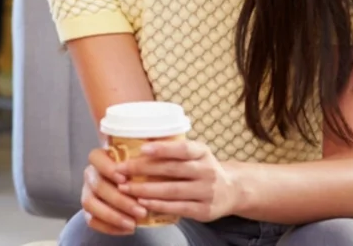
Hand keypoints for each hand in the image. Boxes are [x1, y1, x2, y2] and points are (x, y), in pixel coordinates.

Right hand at [81, 148, 148, 235]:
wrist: (131, 184)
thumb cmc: (138, 168)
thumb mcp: (142, 155)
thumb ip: (148, 149)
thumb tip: (160, 142)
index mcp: (100, 157)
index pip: (96, 158)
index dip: (108, 168)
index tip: (124, 179)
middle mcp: (91, 173)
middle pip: (97, 185)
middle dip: (119, 200)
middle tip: (141, 211)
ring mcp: (87, 191)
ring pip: (90, 203)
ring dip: (112, 215)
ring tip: (133, 224)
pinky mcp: (89, 209)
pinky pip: (91, 220)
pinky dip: (108, 227)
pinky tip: (127, 229)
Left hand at [117, 140, 238, 222]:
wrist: (231, 191)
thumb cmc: (202, 169)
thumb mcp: (195, 154)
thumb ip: (173, 150)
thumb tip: (135, 141)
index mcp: (202, 152)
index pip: (183, 149)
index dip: (163, 148)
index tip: (142, 148)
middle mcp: (207, 171)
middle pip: (172, 169)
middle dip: (143, 169)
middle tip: (121, 169)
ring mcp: (207, 192)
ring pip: (173, 190)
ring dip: (146, 189)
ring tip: (125, 187)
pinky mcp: (204, 211)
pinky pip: (178, 208)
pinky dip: (158, 205)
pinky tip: (142, 202)